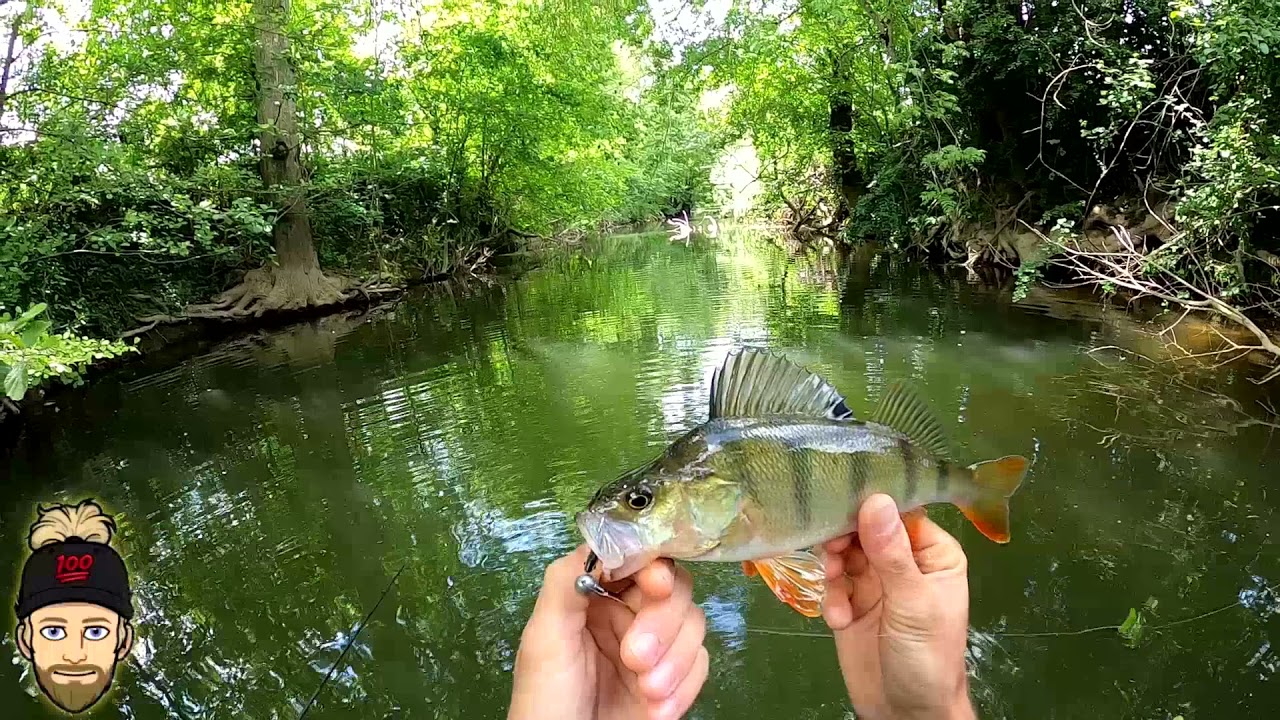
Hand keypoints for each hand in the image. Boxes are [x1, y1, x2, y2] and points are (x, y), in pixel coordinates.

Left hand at [508, 545, 708, 719]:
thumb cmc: (545, 699)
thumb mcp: (543, 638)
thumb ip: (564, 583)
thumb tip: (599, 544)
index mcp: (594, 594)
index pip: (636, 558)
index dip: (652, 564)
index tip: (655, 585)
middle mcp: (626, 613)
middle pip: (673, 588)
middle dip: (662, 623)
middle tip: (635, 659)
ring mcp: (654, 645)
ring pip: (693, 624)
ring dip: (675, 660)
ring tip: (646, 692)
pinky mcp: (674, 679)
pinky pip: (700, 664)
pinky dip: (685, 686)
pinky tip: (656, 710)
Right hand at [820, 494, 975, 719]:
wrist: (906, 714)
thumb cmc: (927, 657)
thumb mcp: (913, 603)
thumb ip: (891, 553)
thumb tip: (877, 500)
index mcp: (932, 554)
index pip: (900, 513)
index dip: (872, 507)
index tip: (845, 502)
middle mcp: (903, 562)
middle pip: (865, 529)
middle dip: (845, 537)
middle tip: (831, 549)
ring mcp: (875, 583)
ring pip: (844, 552)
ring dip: (833, 566)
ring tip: (833, 582)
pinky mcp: (851, 604)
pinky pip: (832, 584)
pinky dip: (831, 598)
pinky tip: (838, 619)